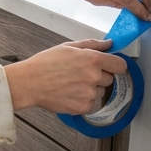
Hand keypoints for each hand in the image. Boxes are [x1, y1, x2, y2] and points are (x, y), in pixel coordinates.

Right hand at [3, 39, 126, 114]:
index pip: (121, 65)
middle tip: (80, 74)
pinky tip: (69, 93)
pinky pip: (91, 103)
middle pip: (110, 79)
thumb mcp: (68, 47)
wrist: (29, 82)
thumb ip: (92, 44)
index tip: (110, 67)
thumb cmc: (45, 63)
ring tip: (72, 84)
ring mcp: (89, 93)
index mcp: (93, 59)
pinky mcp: (83, 107)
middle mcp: (94, 77)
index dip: (115, 66)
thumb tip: (109, 44)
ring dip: (91, 89)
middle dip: (99, 77)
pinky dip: (83, 100)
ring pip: (100, 92)